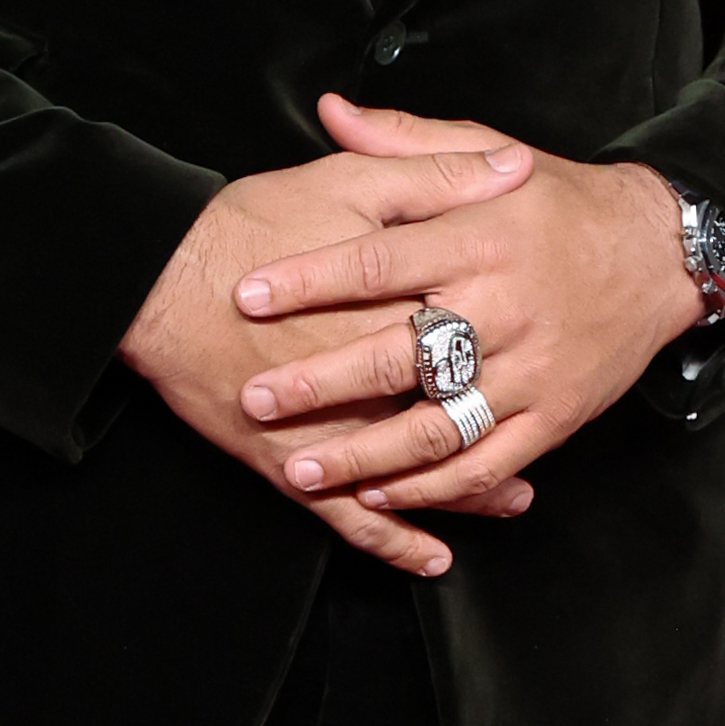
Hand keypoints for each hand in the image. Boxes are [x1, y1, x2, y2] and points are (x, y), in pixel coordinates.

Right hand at [119, 139, 537, 575]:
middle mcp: (373, 375)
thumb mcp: (351, 180)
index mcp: (401, 302)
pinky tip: (431, 557)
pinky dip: (395, 542)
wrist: (154, 279)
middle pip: (459, 405)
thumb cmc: (249, 223)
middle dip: (511, 419)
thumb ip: (436, 172)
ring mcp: (332, 429)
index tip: (570, 328)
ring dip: (470, 491)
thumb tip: (514, 167)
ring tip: (515, 498)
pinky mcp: (288, 464)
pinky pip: (353, 520)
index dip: (525, 324)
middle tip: (555, 426)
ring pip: (418, 472)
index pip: (478, 322)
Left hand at [231, 93, 703, 512]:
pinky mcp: (556, 415)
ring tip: (302, 470)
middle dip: (320, 382)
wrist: (663, 253)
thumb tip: (330, 111)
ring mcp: (533, 367)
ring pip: (438, 424)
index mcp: (482, 236)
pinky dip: (432, 485)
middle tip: (255, 398)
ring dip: (365, 456)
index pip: (379, 259)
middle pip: (399, 351)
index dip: (309, 279)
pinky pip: (487, 462)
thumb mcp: (493, 152)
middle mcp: (506, 304)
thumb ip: (407, 143)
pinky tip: (380, 494)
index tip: (247, 295)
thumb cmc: (564, 202)